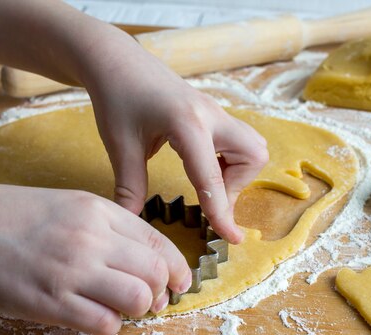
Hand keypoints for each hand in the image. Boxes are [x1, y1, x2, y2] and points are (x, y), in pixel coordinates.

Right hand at [0, 181, 191, 334]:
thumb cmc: (14, 217)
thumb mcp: (70, 204)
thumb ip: (108, 226)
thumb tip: (144, 258)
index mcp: (98, 211)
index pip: (158, 241)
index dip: (177, 266)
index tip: (179, 281)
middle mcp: (91, 238)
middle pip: (155, 272)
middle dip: (163, 292)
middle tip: (154, 301)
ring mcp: (72, 271)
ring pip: (138, 299)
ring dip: (139, 310)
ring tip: (123, 310)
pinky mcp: (52, 302)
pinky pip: (104, 323)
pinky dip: (110, 326)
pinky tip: (96, 319)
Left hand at [80, 32, 268, 243]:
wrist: (118, 60)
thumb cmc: (117, 97)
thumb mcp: (120, 145)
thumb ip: (129, 186)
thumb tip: (133, 222)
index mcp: (188, 124)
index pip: (213, 177)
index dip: (222, 212)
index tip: (231, 238)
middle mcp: (211, 116)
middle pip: (253, 156)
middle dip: (238, 184)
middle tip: (207, 197)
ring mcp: (216, 112)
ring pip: (252, 147)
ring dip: (237, 172)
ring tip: (206, 181)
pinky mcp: (213, 113)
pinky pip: (239, 140)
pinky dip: (230, 160)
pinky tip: (202, 165)